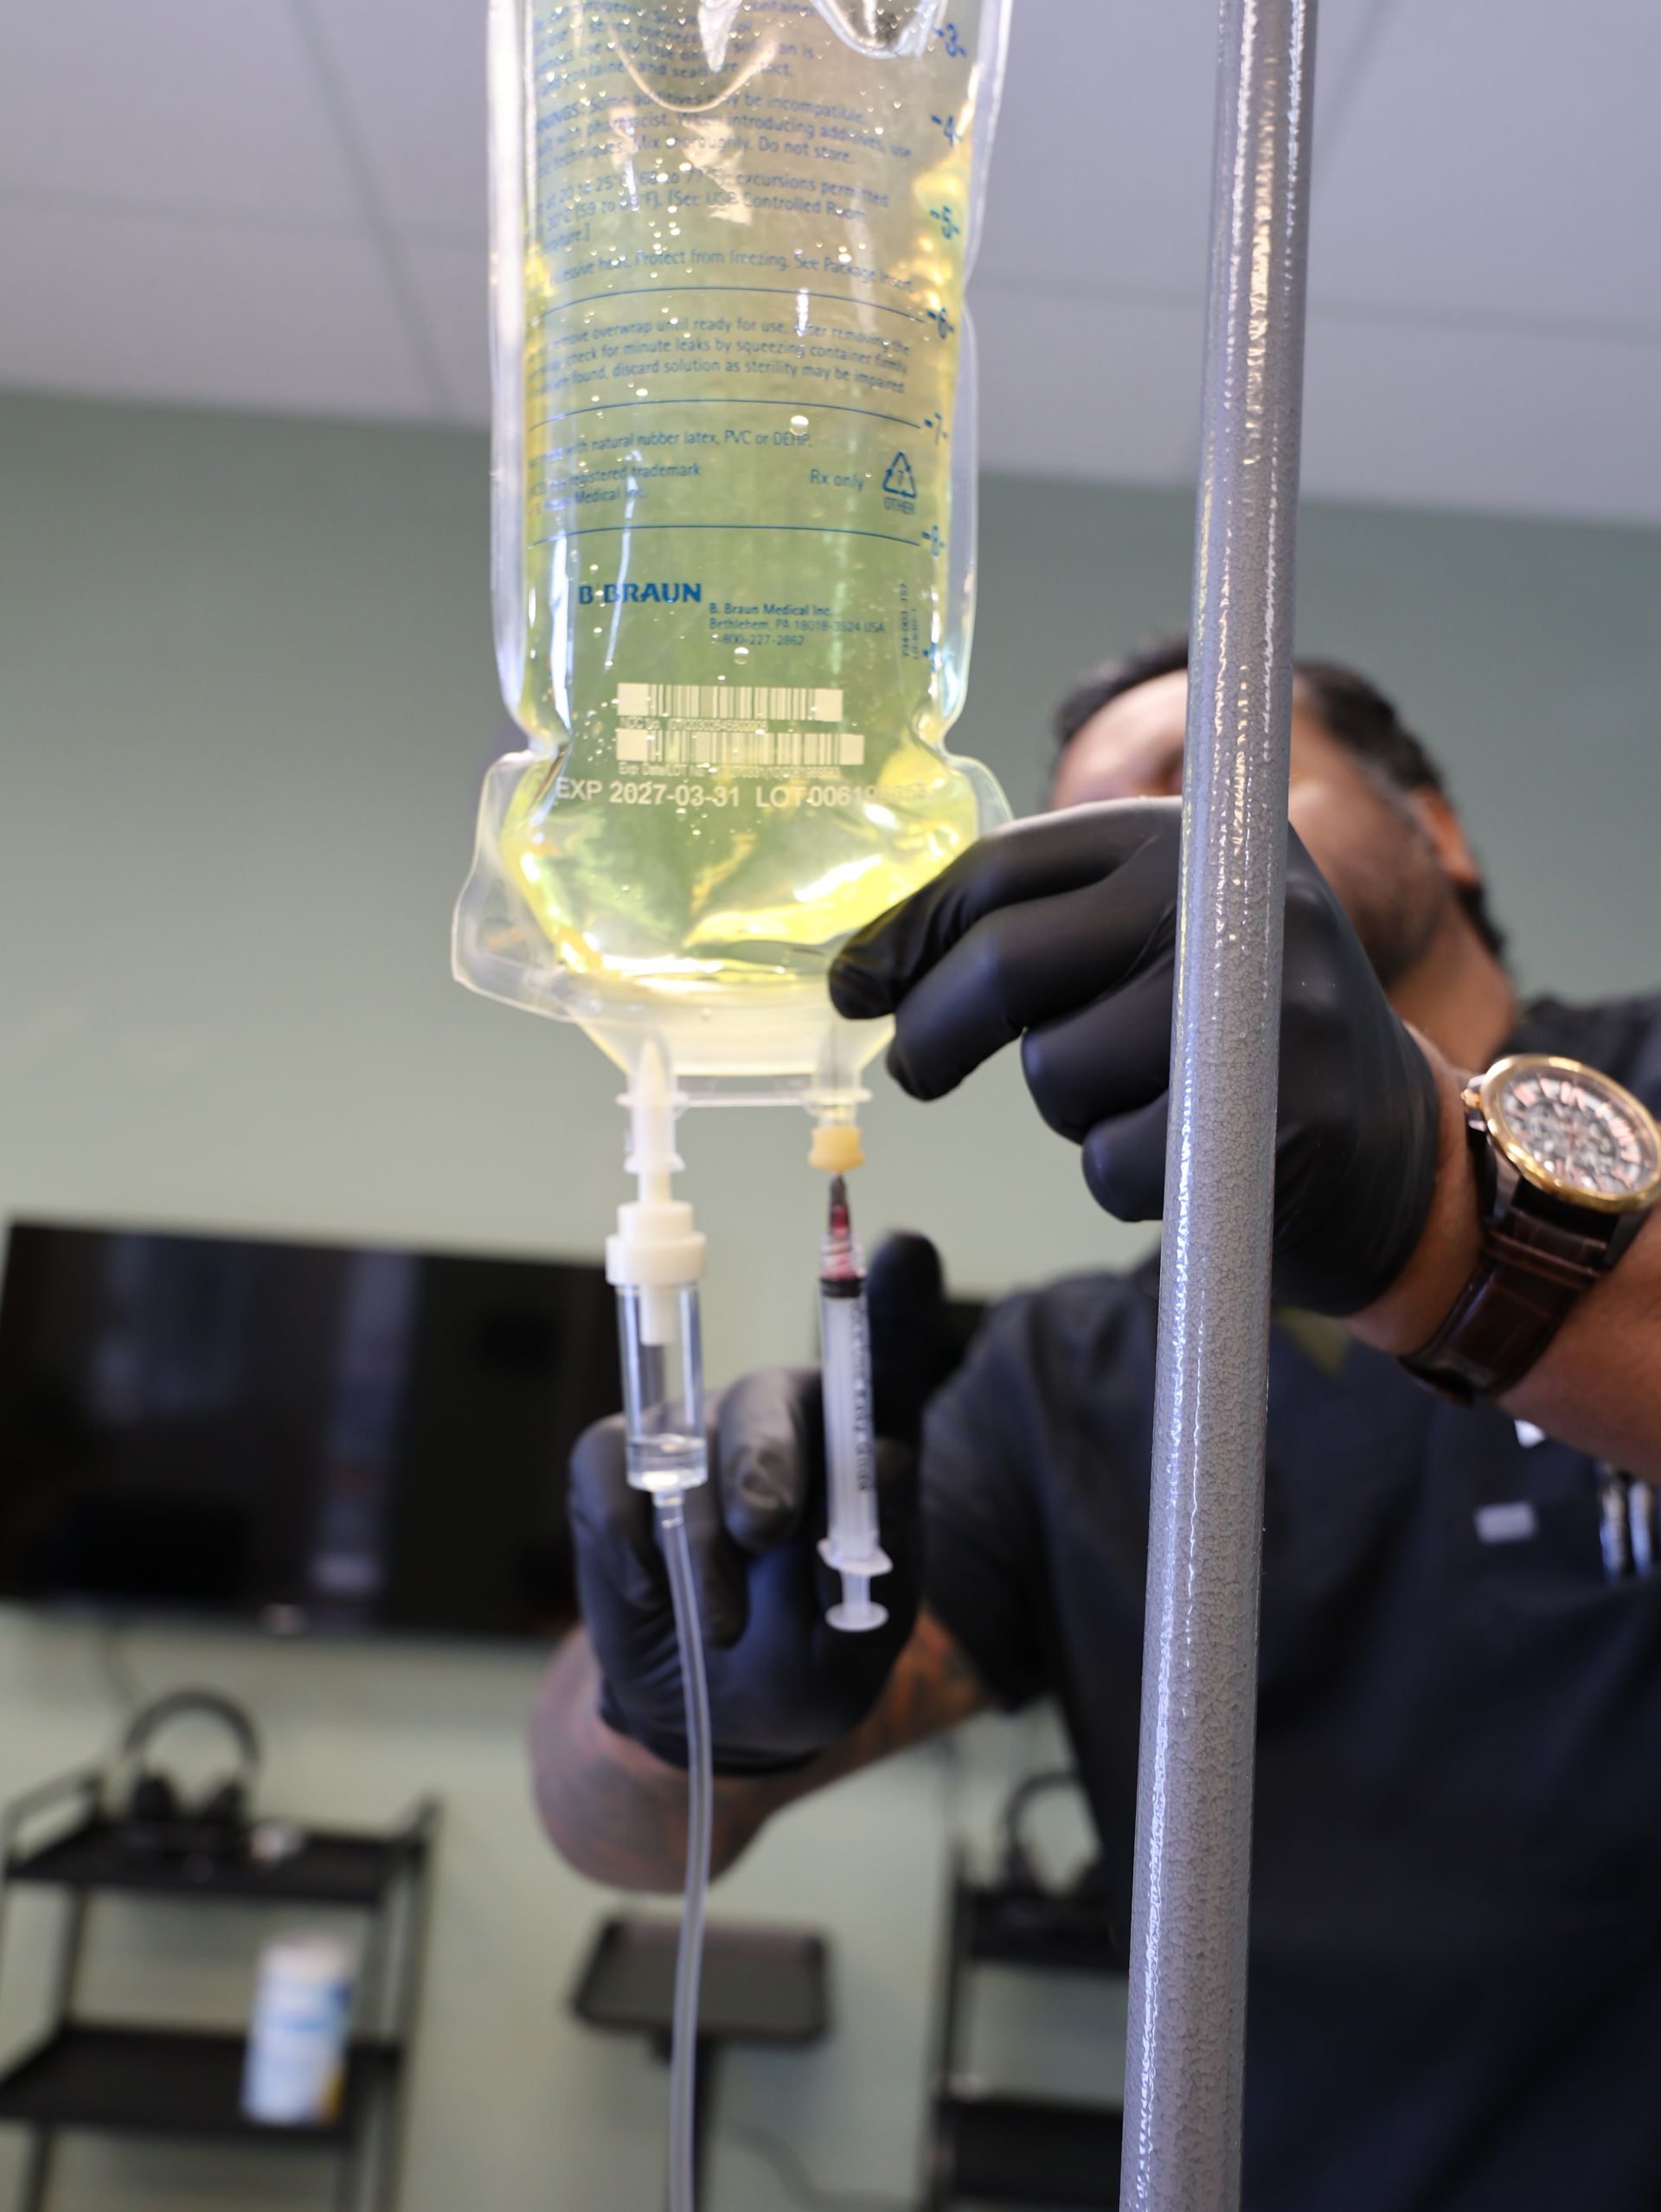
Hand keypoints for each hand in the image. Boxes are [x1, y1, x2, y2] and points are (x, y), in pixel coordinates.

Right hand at [568, 1235, 954, 1772]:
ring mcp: (696, 1433)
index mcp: (860, 1448)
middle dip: (766, 1461)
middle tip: (768, 1528)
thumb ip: (882, 1562)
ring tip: (724, 1624)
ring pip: (691, 1449)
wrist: (706, 1709)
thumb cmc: (801, 1664)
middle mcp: (784, 1420)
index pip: (884, 1363)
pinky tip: (653, 1594)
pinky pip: (613, 1478)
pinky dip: (630, 1551)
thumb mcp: (857, 1648)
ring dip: (703, 1550)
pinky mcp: (618, 1463)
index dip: (896, 1302)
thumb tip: (892, 1461)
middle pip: (774, 1399)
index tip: (907, 1246)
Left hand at [829, 798, 1440, 1316]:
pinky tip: (1182, 1157)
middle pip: (1011, 961)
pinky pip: (1113, 1162)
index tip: (857, 986)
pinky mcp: (1273, 1119)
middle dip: (933, 1030)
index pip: (1003, 868)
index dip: (906, 935)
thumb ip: (1043, 926)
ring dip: (1068, 1110)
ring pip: (1059, 1071)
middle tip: (916, 1071)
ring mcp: (1260, 1008)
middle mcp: (1228, 901)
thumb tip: (865, 964)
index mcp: (1186, 839)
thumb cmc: (1232, 1041)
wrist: (1395, 1146)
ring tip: (1140, 1100)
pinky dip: (1120, 1178)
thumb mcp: (1162, 939)